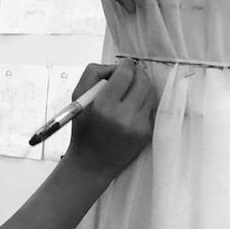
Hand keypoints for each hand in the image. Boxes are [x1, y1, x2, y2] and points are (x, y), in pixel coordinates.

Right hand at [65, 59, 158, 181]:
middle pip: (143, 81)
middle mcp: (123, 116)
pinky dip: (143, 103)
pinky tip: (132, 108)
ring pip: (150, 93)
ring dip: (142, 86)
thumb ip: (94, 74)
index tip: (123, 65)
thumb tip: (116, 66)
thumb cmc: (83, 129)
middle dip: (137, 73)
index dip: (126, 65)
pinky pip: (151, 108)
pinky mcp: (147, 133)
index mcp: (103, 106)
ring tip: (130, 90)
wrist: (91, 164)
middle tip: (129, 74)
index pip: (125, 74)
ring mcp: (138, 126)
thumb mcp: (77, 98)